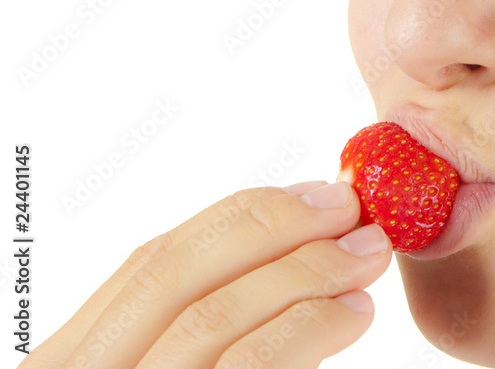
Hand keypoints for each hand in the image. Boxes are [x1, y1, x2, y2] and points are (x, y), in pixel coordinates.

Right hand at [21, 181, 391, 367]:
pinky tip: (352, 314)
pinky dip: (306, 330)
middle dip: (272, 229)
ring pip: (209, 320)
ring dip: (303, 272)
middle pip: (171, 274)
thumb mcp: (172, 361)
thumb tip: (300, 238)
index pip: (151, 262)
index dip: (241, 218)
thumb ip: (207, 314)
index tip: (318, 194)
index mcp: (75, 357)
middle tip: (354, 211)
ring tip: (367, 257)